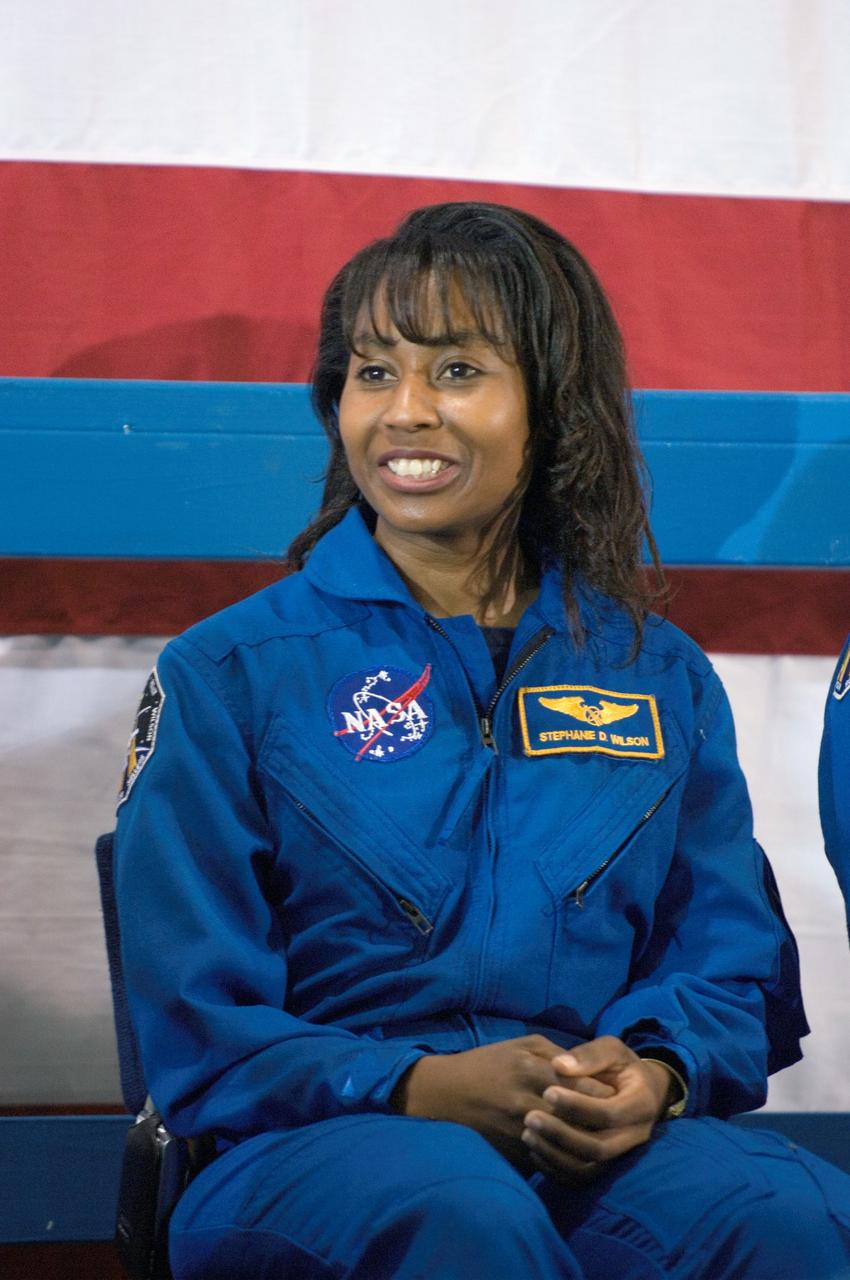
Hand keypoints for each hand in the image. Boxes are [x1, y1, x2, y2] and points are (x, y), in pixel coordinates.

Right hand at [393, 1035, 611, 1168]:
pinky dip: (563, 1157)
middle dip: (601, 1118)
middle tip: (620, 1118)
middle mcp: (527, 1102)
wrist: (444, 1095)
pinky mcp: (512, 1154)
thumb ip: (555, 1053)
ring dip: (586, 1140)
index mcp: (531, 1070)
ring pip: (565, 1142)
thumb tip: (586, 1067)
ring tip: (604, 1136)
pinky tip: (575, 1152)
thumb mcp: (520, 1046)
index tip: (620, 1092)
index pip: (582, 1085)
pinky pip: (547, 1159)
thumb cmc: (487, 1064)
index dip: (605, 1091)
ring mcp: (519, 1131)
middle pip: (577, 1116)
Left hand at [520, 1035, 673, 1182]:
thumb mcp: (613, 1050)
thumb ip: (589, 1055)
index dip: (578, 1106)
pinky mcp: (607, 1167)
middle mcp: (635, 1136)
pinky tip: (534, 1151)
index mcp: (641, 1105)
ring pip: (589, 1169)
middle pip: (599, 1148)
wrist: (641, 1091)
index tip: (547, 1092)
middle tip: (529, 1118)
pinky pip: (581, 1179)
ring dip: (555, 1154)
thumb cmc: (622, 1066)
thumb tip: (558, 1065)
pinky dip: (556, 1169)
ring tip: (527, 1134)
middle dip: (562, 1135)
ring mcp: (621, 1156)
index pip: (609, 1114)